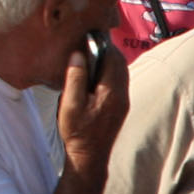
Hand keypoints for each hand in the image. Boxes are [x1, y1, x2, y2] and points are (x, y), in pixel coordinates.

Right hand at [57, 40, 128, 173]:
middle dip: (107, 50)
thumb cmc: (77, 132)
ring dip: (108, 62)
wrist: (89, 157)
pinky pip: (118, 83)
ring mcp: (123, 102)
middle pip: (120, 63)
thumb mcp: (70, 103)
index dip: (102, 43)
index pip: (113, 57)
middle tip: (90, 42)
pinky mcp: (120, 107)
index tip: (90, 35)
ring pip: (121, 72)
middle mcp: (122, 95)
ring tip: (90, 56)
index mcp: (111, 91)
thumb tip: (79, 54)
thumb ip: (75, 77)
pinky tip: (93, 76)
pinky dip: (108, 74)